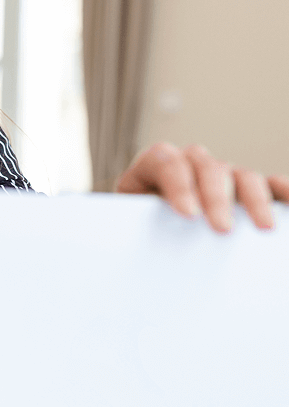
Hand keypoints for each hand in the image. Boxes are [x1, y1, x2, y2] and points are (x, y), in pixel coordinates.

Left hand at [115, 143, 288, 232]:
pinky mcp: (245, 187)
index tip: (188, 215)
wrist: (150, 230)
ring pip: (240, 174)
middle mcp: (190, 163)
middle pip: (206, 167)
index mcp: (154, 166)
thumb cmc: (140, 227)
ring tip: (263, 228)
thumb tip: (145, 245)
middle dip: (216, 198)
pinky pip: (268, 182)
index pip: (164, 161)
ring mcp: (221, 173)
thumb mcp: (132, 222)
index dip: (177, 184)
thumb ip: (139, 223)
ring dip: (254, 199)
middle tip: (222, 229)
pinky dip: (282, 191)